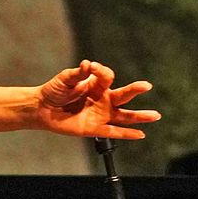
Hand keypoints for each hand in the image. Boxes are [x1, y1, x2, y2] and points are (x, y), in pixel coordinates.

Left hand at [35, 60, 158, 139]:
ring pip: (124, 116)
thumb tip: (88, 64)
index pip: (107, 76)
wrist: (42, 108)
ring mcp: (100, 114)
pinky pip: (114, 132)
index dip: (101, 71)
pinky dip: (127, 134)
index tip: (92, 67)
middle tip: (147, 85)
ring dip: (139, 116)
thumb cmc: (55, 90)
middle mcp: (102, 99)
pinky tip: (141, 134)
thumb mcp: (65, 78)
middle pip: (123, 95)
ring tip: (155, 115)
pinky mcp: (94, 128)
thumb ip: (78, 73)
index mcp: (96, 84)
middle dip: (135, 90)